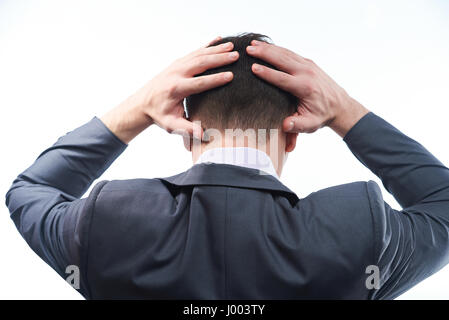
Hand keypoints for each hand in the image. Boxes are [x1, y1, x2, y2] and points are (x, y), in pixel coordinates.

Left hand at [101, 37, 238, 142]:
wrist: (142, 103)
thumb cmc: (159, 115)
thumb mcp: (171, 125)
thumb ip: (187, 129)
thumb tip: (203, 135)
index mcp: (176, 89)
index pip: (199, 83)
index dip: (215, 79)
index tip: (231, 76)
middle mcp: (176, 74)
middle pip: (201, 63)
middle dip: (219, 59)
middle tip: (237, 56)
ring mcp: (176, 65)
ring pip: (199, 54)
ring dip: (217, 49)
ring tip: (233, 47)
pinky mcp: (178, 62)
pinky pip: (195, 52)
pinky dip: (208, 45)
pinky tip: (220, 39)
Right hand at [246, 40, 368, 136]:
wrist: (340, 106)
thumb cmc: (321, 116)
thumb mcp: (311, 125)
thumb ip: (297, 125)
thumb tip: (285, 125)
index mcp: (305, 88)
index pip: (282, 78)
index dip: (267, 73)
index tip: (253, 68)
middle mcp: (306, 73)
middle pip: (282, 59)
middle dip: (264, 53)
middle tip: (247, 49)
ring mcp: (308, 65)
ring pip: (285, 53)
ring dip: (268, 48)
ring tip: (252, 44)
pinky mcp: (308, 62)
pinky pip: (290, 53)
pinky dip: (276, 48)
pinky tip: (265, 45)